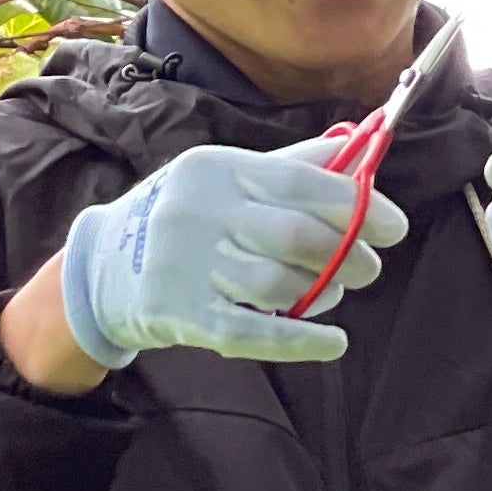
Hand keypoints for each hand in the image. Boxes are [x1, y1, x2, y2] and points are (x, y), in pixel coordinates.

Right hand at [56, 141, 408, 369]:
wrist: (98, 267)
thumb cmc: (186, 215)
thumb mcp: (229, 177)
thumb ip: (295, 165)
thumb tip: (361, 148)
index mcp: (218, 169)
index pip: (304, 184)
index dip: (359, 207)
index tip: (394, 227)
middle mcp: (198, 212)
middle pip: (296, 236)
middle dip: (348, 255)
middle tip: (370, 268)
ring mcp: (184, 265)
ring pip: (277, 284)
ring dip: (322, 293)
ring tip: (334, 293)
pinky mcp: (177, 315)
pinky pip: (250, 333)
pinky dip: (301, 341)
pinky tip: (334, 342)